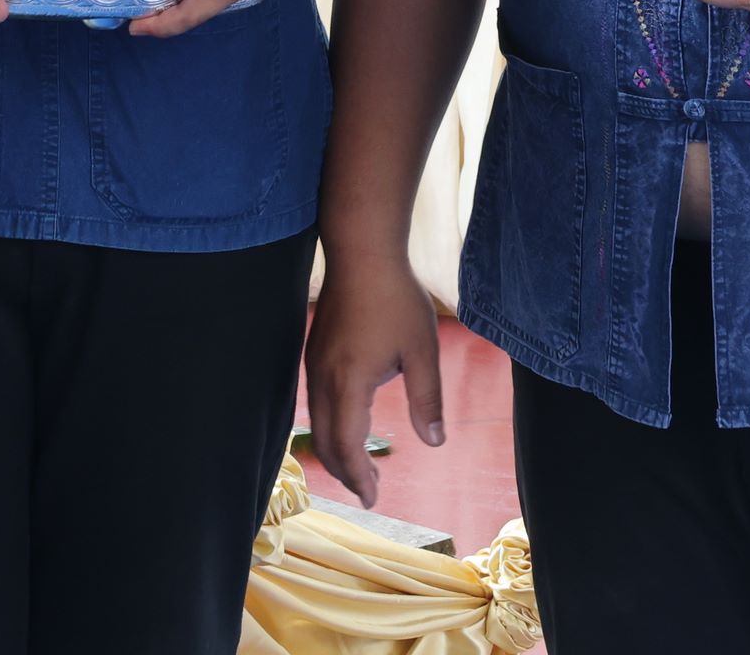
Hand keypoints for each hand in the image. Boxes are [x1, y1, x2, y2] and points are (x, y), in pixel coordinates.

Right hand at [303, 251, 444, 508]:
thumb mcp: (422, 351)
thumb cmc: (396, 298)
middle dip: (345, 472)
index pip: (347, 446)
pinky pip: (314, 402)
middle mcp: (322, 378)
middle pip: (324, 441)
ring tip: (359, 467)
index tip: (374, 498)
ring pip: (315, 422)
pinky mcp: (314, 351)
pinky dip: (328, 426)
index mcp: (349, 383)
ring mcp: (314, 364)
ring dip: (335, 450)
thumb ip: (427, 400)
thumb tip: (435, 443)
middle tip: (370, 493)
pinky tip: (347, 424)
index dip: (359, 477)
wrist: (362, 251)